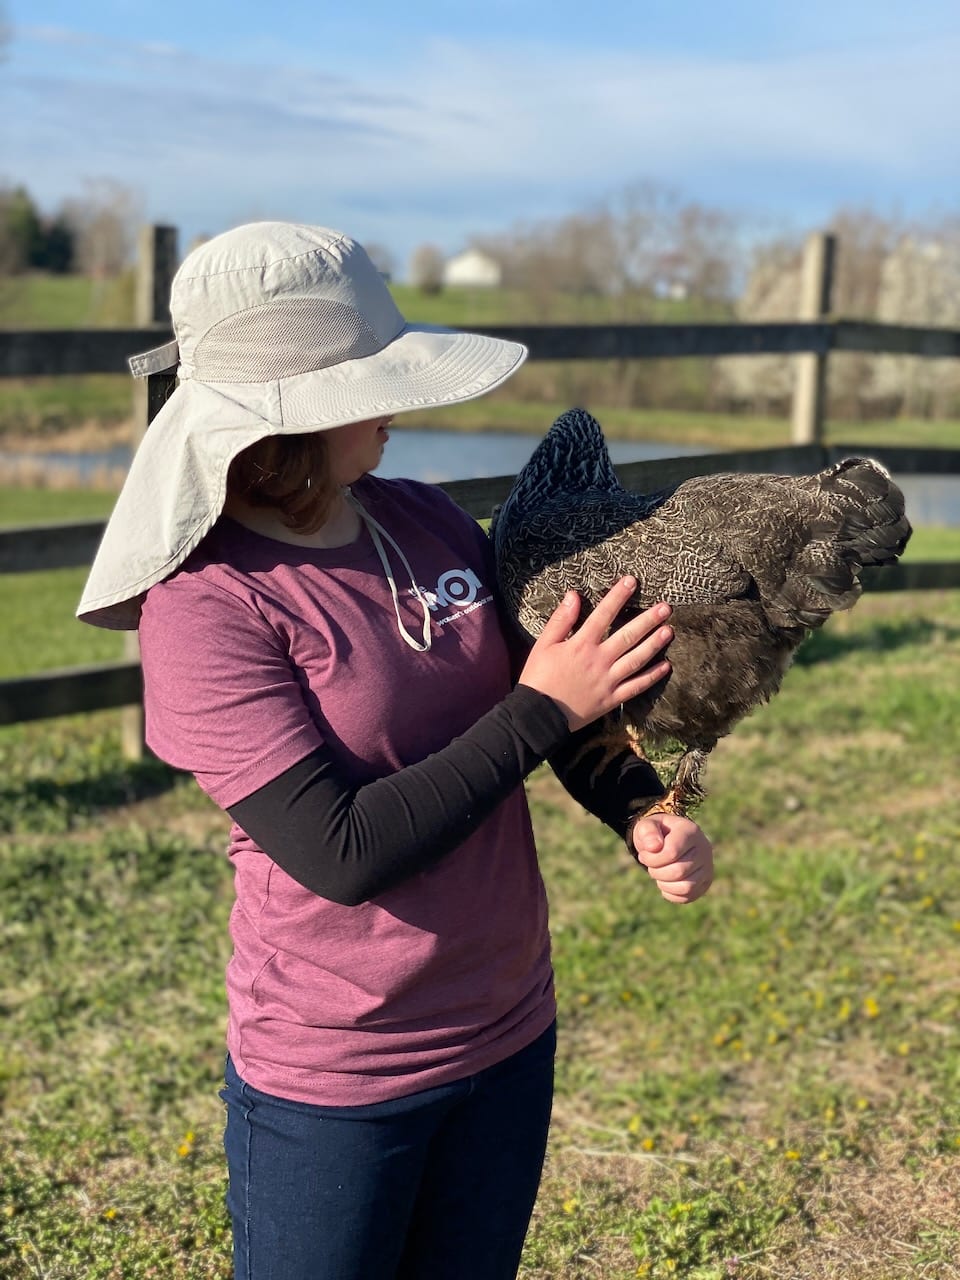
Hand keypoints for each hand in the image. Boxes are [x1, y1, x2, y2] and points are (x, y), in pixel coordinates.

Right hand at [517, 577, 671, 731]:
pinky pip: (636, 687)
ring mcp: (607, 681)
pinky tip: (665, 666)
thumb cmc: (538, 678)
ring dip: (654, 645)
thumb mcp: (543, 645)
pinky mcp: (611, 699)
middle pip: (627, 636)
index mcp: (581, 645)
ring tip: (669, 631)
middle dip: (648, 620)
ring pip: (636, 660)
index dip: (618, 596)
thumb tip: (573, 595)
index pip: (603, 614)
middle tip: (666, 608)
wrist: (538, 716)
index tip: (631, 581)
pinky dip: (652, 677)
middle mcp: (598, 661)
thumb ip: (560, 620)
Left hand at [631, 813, 713, 903]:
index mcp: (690, 831)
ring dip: (664, 884)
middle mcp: (704, 849)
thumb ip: (647, 832)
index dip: (652, 859)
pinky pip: (688, 896)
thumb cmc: (656, 833)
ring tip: (658, 874)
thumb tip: (653, 847)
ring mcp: (707, 867)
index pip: (671, 852)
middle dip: (656, 872)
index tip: (644, 854)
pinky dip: (671, 893)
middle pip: (679, 872)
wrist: (668, 839)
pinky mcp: (705, 882)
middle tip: (650, 865)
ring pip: (686, 887)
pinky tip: (665, 882)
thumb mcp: (647, 825)